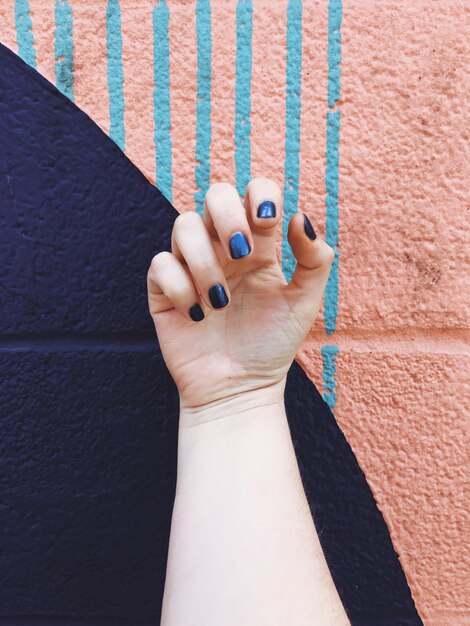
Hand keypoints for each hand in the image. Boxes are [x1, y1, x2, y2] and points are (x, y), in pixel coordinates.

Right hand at [147, 178, 333, 413]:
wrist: (239, 388)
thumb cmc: (272, 345)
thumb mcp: (304, 303)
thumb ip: (314, 259)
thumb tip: (300, 216)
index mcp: (258, 246)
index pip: (253, 193)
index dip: (259, 195)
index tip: (268, 223)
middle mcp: (222, 249)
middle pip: (214, 195)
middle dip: (227, 216)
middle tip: (242, 254)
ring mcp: (192, 266)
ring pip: (184, 225)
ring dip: (204, 261)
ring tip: (220, 302)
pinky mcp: (165, 289)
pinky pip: (161, 264)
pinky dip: (179, 287)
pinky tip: (197, 315)